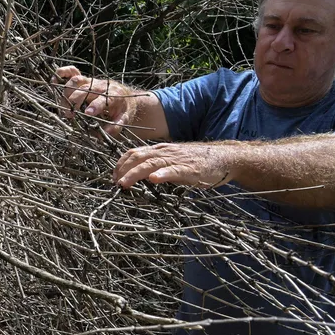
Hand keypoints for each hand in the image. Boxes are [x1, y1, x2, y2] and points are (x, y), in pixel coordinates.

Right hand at [53, 65, 138, 138]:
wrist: (126, 96)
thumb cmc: (122, 110)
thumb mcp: (123, 120)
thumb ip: (115, 127)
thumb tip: (104, 134)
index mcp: (113, 95)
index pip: (103, 99)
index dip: (95, 105)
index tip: (87, 114)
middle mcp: (101, 86)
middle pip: (85, 90)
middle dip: (75, 101)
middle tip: (69, 115)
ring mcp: (91, 81)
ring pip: (76, 81)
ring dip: (67, 93)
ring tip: (63, 107)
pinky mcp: (85, 79)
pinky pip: (72, 71)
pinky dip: (62, 73)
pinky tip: (54, 81)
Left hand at [113, 142, 235, 188]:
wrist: (222, 158)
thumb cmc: (195, 161)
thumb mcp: (171, 160)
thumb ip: (156, 164)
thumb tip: (139, 175)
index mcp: (159, 150)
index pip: (134, 153)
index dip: (121, 164)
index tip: (112, 176)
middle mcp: (165, 152)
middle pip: (138, 157)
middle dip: (123, 170)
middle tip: (114, 183)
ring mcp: (176, 160)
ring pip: (151, 164)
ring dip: (135, 173)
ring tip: (124, 183)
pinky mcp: (189, 169)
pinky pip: (174, 170)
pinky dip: (163, 174)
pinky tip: (154, 178)